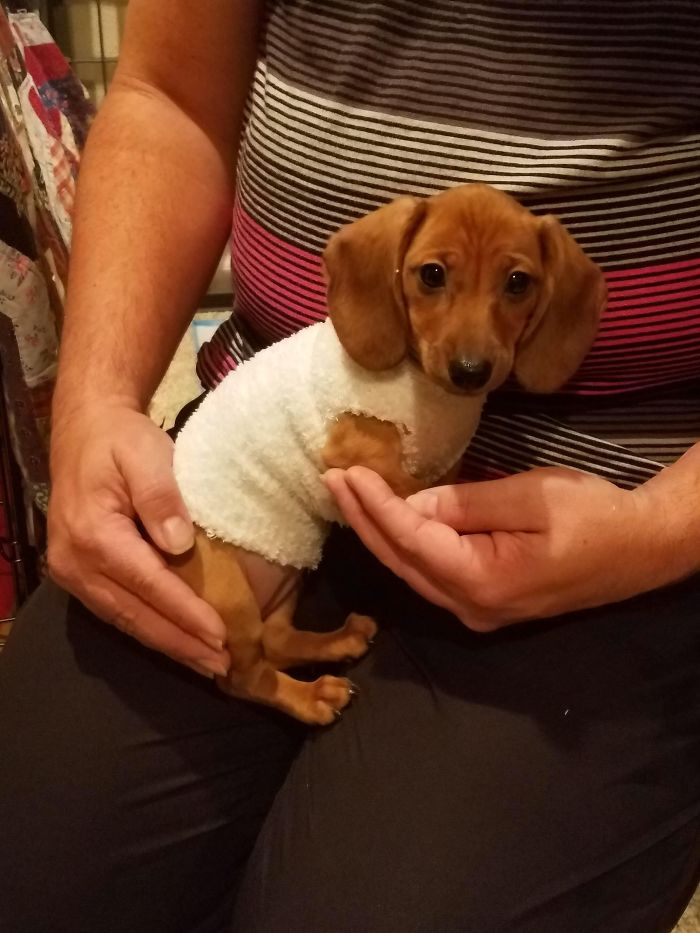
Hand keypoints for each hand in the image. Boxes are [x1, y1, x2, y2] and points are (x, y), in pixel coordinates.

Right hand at [48, 404, 229, 676]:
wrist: (85, 430)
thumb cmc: (121, 441)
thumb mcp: (146, 454)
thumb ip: (161, 497)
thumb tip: (179, 544)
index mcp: (94, 534)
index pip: (149, 584)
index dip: (186, 613)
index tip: (221, 635)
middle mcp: (76, 562)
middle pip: (136, 614)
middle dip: (181, 643)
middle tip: (222, 665)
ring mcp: (73, 573)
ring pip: (126, 620)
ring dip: (168, 644)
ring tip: (207, 663)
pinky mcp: (79, 576)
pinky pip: (118, 612)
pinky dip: (150, 630)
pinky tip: (178, 642)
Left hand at [324, 465, 680, 629]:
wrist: (639, 548)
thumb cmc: (592, 516)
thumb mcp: (529, 496)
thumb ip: (465, 503)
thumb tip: (413, 502)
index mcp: (482, 581)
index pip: (410, 539)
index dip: (375, 505)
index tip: (347, 471)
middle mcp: (471, 606)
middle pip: (400, 561)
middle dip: (363, 519)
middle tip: (333, 479)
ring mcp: (477, 611)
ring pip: (411, 571)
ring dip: (379, 531)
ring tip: (349, 494)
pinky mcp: (485, 602)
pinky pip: (431, 573)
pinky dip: (405, 544)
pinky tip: (389, 519)